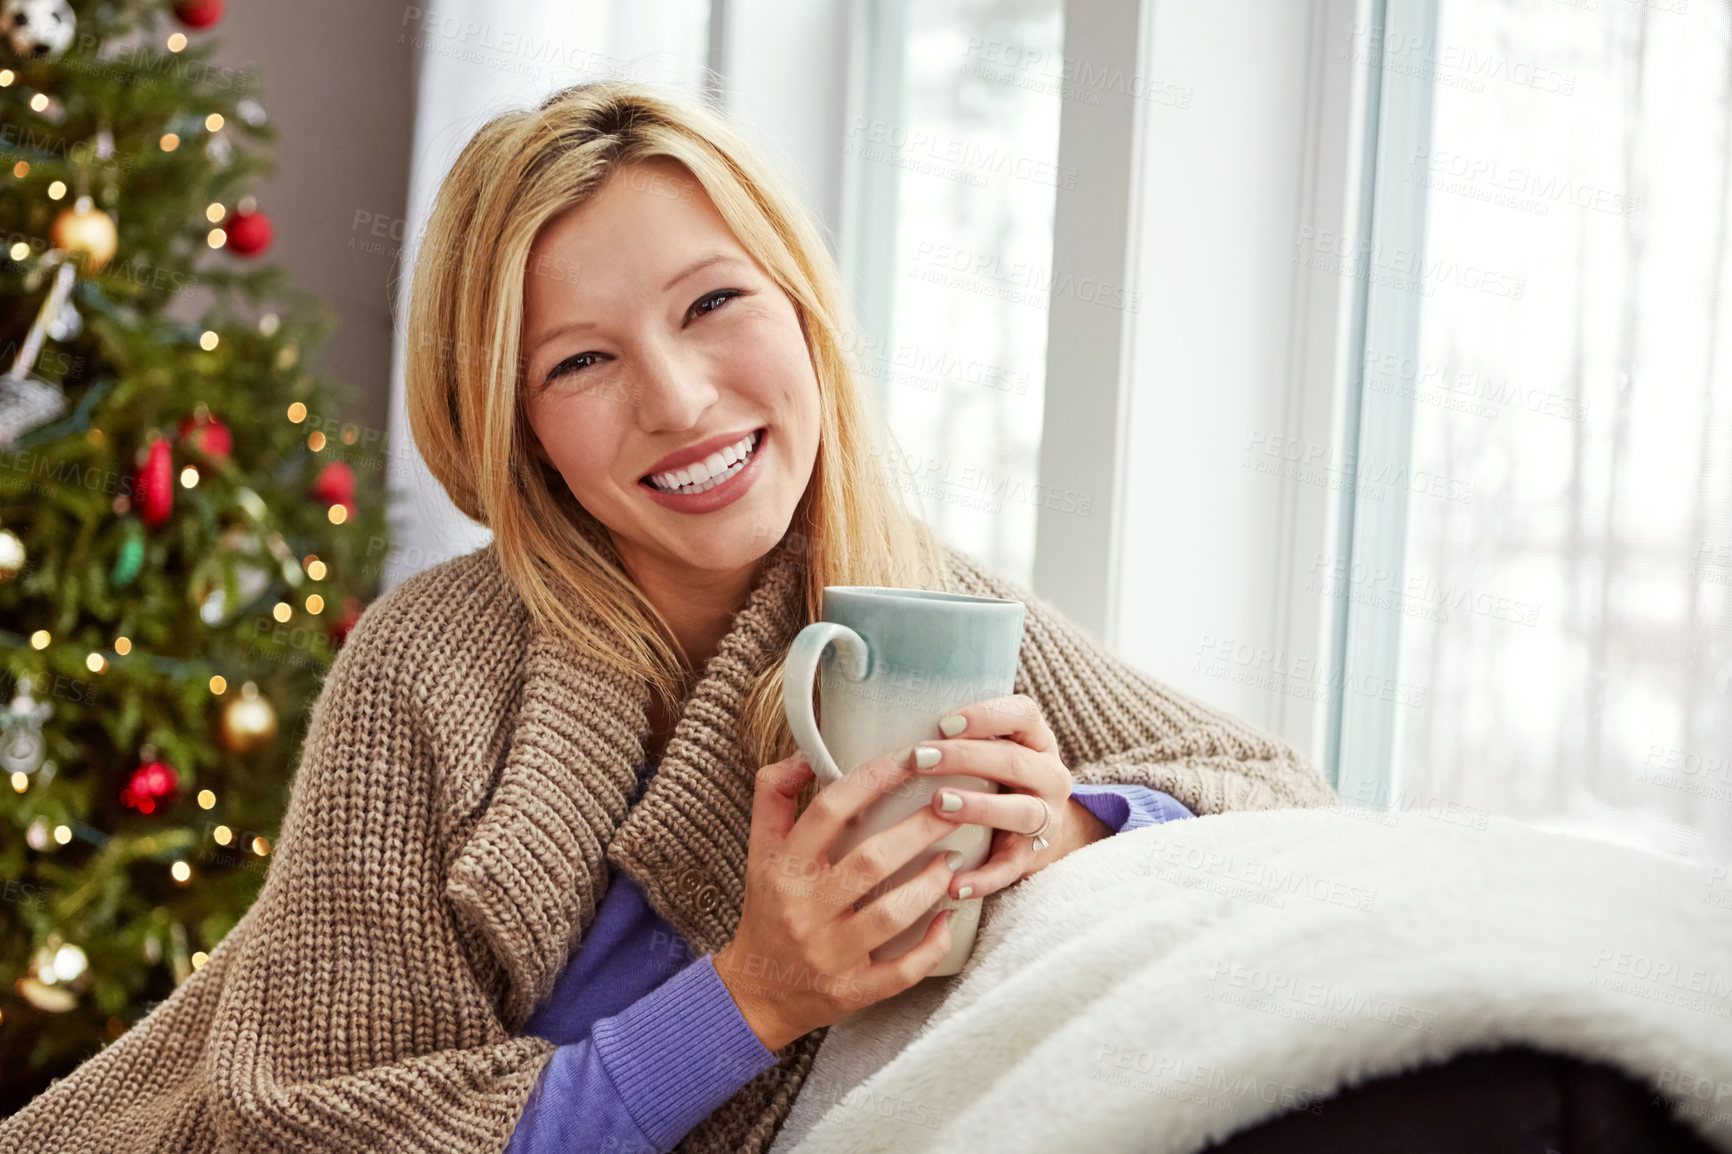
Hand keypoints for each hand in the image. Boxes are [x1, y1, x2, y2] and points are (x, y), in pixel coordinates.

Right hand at [713, 749, 965, 1051]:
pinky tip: (948, 919)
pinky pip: (901, 971)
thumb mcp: (759, 849)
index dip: (871, 779)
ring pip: (891, 915)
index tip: (909, 758)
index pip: (828, 811)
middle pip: (870, 860)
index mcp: (783, 867)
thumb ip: (773, 795)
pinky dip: (931, 946)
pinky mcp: (852, 991)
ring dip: (931, 884)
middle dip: (919, 829)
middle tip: (952, 806)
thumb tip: (804, 755)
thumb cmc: (768, 909)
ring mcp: (829, 954)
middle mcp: (805, 909)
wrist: (755, 991)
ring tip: (954, 859)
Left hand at [907, 693, 1109, 900]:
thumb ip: (964, 737)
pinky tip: (953, 883)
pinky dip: (983, 879)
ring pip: (1022, 812)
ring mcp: (1047, 819)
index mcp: (1037, 741)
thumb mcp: (996, 750)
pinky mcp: (1032, 858)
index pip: (1024, 714)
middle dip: (966, 758)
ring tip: (939, 804)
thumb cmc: (1001, 779)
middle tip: (920, 758)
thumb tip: (897, 720)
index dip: (987, 716)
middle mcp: (1049, 777)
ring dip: (979, 807)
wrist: (1042, 831)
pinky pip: (1010, 869)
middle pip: (1015, 762)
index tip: (944, 723)